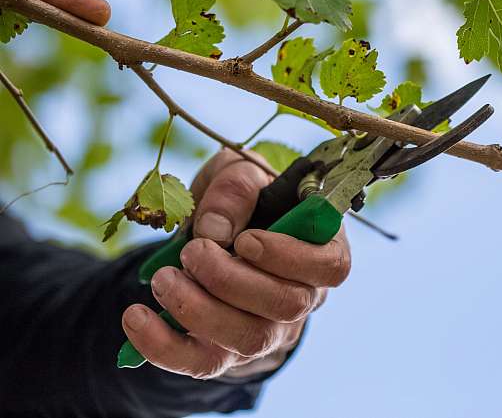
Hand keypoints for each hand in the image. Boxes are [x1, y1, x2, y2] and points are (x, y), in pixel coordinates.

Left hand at [121, 149, 351, 378]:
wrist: (215, 229)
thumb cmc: (243, 197)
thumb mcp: (242, 172)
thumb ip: (236, 187)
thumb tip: (215, 230)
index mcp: (320, 247)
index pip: (331, 267)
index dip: (292, 258)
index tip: (246, 240)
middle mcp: (304, 295)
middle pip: (287, 306)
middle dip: (232, 280)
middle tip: (192, 251)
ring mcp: (270, 329)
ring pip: (249, 338)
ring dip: (199, 310)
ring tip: (164, 278)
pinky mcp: (227, 352)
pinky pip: (202, 364)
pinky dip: (163, 345)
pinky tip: (136, 316)